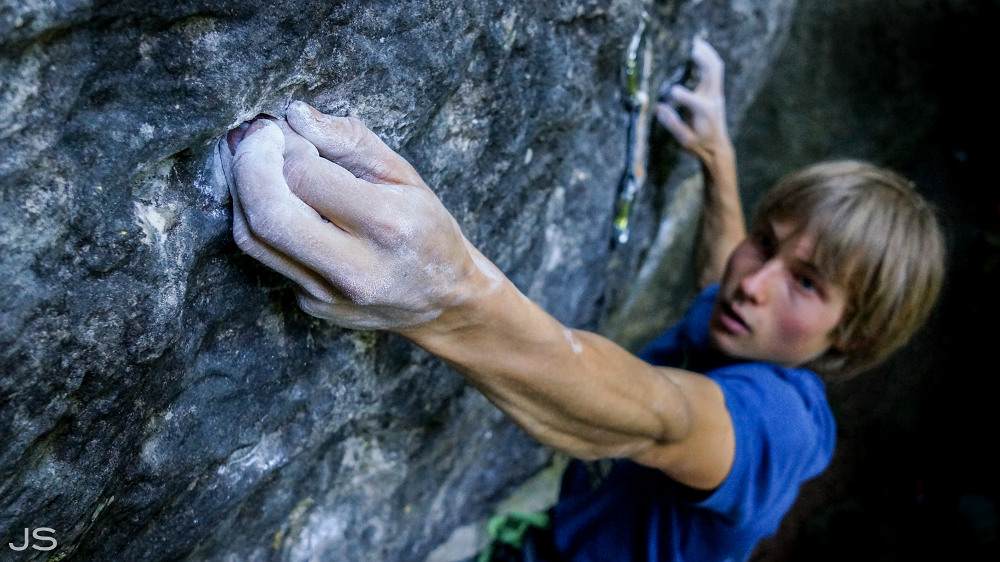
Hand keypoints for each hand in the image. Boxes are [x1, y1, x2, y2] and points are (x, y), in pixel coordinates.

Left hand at [225, 101, 483, 329]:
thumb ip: (351, 141)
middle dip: (247, 164)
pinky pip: (266, 256)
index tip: (286, 126)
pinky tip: (268, 193)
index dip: (284, 143)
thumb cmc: (427, 228)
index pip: (305, 177)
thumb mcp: (404, 175)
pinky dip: (256, 216)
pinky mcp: (312, 305)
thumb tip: (294, 115)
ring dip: (240, 190)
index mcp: (387, 226)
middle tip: (256, 136)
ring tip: (252, 156)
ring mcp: (329, 294)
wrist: (444, 300)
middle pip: (267, 215)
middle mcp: (355, 268)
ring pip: (252, 239)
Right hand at [656, 37, 729, 161]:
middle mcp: (712, 99)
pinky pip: (716, 70)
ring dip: (708, 53)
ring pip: (716, 67)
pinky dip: (710, 58)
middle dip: (702, 55)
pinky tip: (702, 51)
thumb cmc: (699, 144)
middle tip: (690, 43)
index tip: (666, 92)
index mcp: (704, 112)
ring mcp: (716, 94)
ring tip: (697, 41)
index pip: (690, 99)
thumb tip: (658, 108)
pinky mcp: (716, 92)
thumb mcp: (684, 139)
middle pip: (712, 71)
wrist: (717, 147)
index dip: (678, 95)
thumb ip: (672, 123)